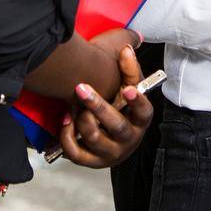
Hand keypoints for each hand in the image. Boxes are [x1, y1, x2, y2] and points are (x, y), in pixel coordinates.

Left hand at [56, 43, 153, 167]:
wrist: (111, 137)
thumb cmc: (120, 107)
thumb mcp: (128, 89)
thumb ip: (129, 69)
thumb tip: (126, 48)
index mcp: (140, 120)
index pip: (144, 111)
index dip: (137, 102)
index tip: (128, 90)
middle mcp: (129, 139)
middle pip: (116, 126)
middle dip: (98, 106)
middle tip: (81, 88)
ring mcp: (111, 152)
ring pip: (95, 138)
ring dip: (81, 120)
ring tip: (73, 107)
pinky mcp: (92, 162)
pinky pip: (76, 153)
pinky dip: (67, 137)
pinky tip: (66, 122)